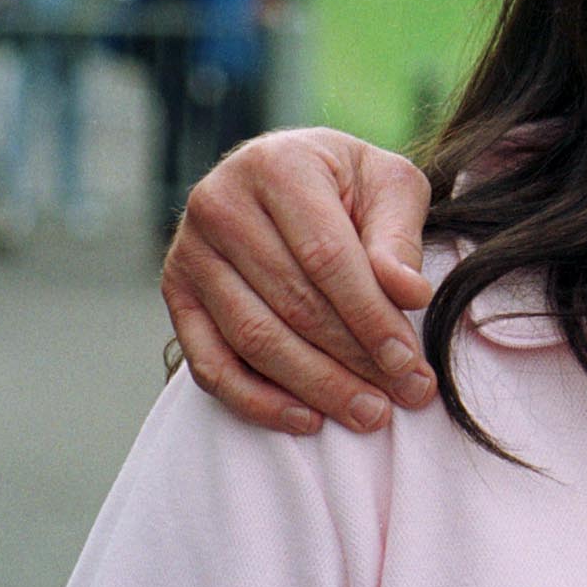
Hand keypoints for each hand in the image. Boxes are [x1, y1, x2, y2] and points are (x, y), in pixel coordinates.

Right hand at [162, 128, 435, 434]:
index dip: (370, 315)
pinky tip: (307, 419)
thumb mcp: (389, 185)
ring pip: (254, 339)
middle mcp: (220, 205)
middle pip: (291, 303)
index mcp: (277, 167)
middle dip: (354, 359)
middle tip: (406, 395)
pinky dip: (257, 400)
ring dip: (315, 386)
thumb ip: (397, 237)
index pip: (326, 258)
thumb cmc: (350, 183)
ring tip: (369, 414)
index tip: (410, 361)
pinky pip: (210, 363)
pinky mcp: (176, 293)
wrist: (289, 172)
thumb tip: (410, 295)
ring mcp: (189, 252)